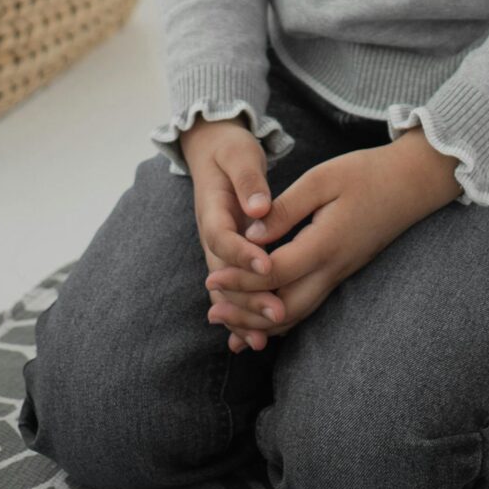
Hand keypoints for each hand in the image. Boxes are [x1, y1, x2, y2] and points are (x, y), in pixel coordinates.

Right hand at [178, 117, 280, 352]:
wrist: (211, 151)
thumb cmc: (230, 149)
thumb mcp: (239, 154)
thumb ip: (248, 179)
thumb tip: (258, 208)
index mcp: (211, 209)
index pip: (223, 238)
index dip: (243, 255)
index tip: (268, 267)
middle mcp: (210, 236)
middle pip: (224, 275)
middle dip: (249, 297)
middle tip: (278, 313)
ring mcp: (218, 250)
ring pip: (226, 290)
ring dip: (244, 315)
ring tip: (266, 338)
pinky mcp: (229, 259)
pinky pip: (233, 292)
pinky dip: (244, 315)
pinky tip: (261, 338)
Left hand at [204, 130, 460, 349]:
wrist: (413, 184)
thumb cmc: (366, 173)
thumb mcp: (322, 179)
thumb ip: (285, 209)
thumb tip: (250, 236)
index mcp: (327, 244)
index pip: (275, 273)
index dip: (241, 279)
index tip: (211, 278)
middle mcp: (334, 268)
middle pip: (285, 308)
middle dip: (246, 313)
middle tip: (212, 311)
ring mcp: (340, 274)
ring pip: (297, 313)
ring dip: (261, 319)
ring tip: (228, 318)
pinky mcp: (341, 272)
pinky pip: (308, 304)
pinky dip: (280, 314)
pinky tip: (260, 311)